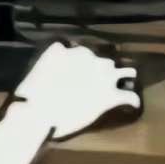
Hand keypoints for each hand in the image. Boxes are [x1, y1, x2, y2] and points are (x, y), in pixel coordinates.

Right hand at [13, 42, 139, 139]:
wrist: (39, 112)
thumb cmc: (32, 92)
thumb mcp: (40, 69)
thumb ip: (53, 62)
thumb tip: (59, 66)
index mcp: (71, 51)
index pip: (82, 51)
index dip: (82, 62)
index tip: (78, 69)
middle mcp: (90, 59)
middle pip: (103, 60)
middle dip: (102, 68)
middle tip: (98, 79)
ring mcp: (102, 77)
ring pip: (122, 71)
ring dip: (124, 75)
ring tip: (127, 79)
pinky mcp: (110, 97)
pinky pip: (128, 96)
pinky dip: (131, 100)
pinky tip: (132, 103)